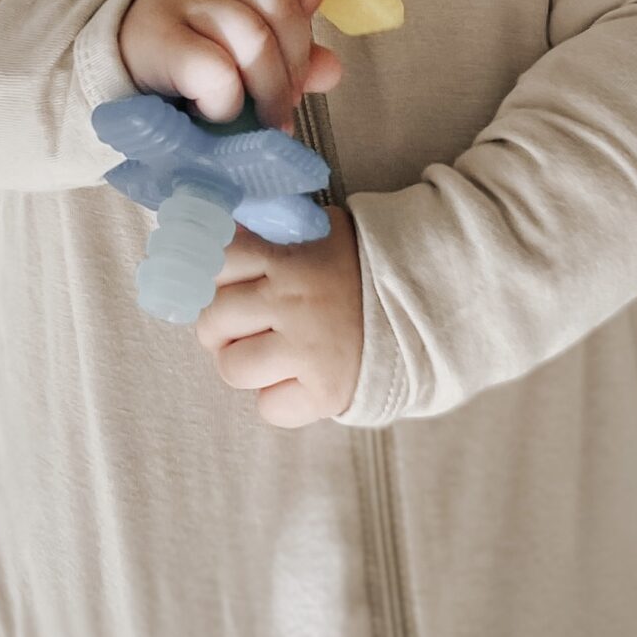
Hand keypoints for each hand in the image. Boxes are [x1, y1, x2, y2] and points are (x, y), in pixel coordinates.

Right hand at [119, 0, 344, 134]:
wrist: (111, 67)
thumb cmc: (185, 52)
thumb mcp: (238, 42)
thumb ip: (287, 50)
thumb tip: (331, 70)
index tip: (299, 39)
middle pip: (279, 4)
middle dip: (294, 65)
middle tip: (285, 105)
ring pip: (253, 36)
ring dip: (268, 89)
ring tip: (263, 120)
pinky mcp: (155, 36)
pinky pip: (215, 68)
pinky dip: (228, 99)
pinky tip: (218, 112)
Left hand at [195, 204, 363, 426]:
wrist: (424, 307)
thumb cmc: (357, 272)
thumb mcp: (319, 234)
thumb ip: (271, 234)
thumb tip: (215, 227)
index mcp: (289, 258)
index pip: (215, 263)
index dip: (214, 277)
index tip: (231, 284)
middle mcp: (294, 301)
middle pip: (212, 320)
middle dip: (221, 327)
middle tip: (248, 325)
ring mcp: (308, 349)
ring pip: (231, 368)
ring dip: (245, 364)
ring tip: (272, 353)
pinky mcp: (325, 392)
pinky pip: (269, 408)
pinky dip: (279, 400)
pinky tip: (298, 380)